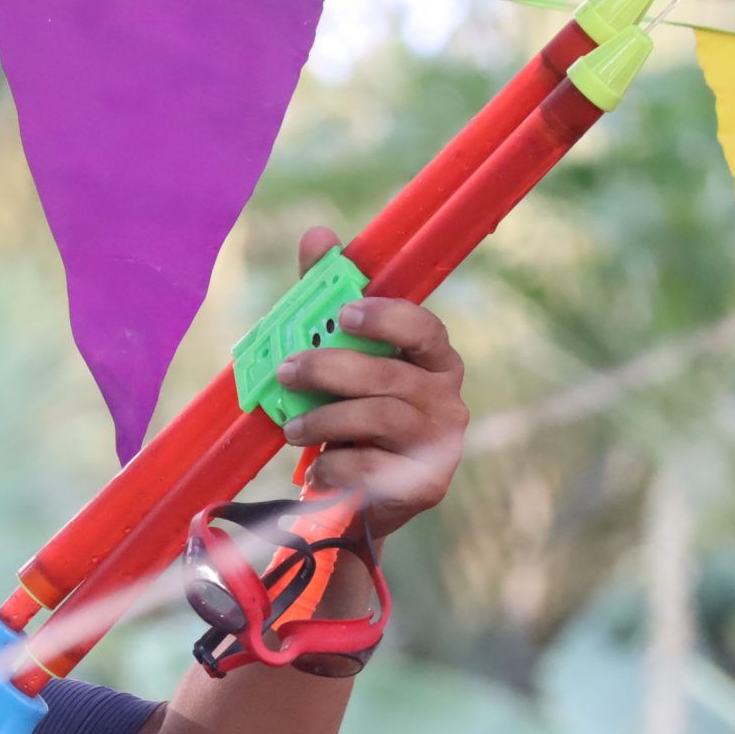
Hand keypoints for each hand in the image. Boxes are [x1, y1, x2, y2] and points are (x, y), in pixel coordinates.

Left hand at [272, 226, 469, 539]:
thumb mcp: (341, 361)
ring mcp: (440, 443)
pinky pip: (373, 467)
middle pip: (390, 375)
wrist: (363, 498)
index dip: (386, 317)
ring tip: (292, 427)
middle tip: (287, 371)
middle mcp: (447, 399)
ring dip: (326, 418)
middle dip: (330, 369)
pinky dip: (335, 464)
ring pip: (380, 417)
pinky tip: (317, 465)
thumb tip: (318, 236)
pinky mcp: (425, 484)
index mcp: (435, 360)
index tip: (343, 314)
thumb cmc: (355, 416)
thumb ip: (329, 302)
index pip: (425, 327)